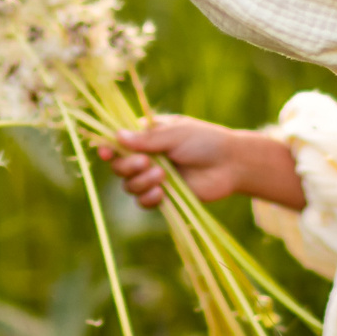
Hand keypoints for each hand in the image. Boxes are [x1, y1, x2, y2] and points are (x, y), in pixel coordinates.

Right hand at [99, 117, 306, 212]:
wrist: (231, 164)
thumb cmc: (206, 141)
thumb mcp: (176, 134)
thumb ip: (147, 139)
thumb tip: (117, 136)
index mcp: (147, 136)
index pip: (118, 142)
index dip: (107, 148)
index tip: (104, 152)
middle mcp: (147, 156)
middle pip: (119, 166)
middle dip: (128, 166)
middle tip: (146, 162)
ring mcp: (154, 177)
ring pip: (129, 186)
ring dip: (141, 182)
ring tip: (163, 176)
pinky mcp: (164, 196)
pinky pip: (143, 201)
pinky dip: (148, 198)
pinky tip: (161, 193)